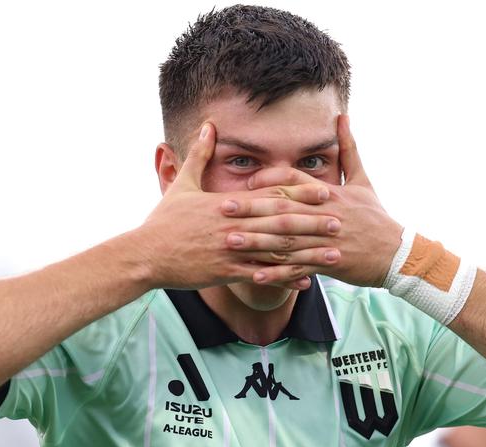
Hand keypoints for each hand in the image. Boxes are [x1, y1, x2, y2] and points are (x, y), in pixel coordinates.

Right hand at [137, 122, 342, 289]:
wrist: (145, 254)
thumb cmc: (164, 220)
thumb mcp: (181, 184)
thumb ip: (199, 155)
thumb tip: (208, 125)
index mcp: (227, 203)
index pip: (270, 196)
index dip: (299, 193)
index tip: (325, 191)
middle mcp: (234, 226)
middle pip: (280, 223)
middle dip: (312, 222)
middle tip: (340, 222)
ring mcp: (232, 251)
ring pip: (276, 251)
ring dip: (306, 253)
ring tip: (332, 254)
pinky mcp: (226, 273)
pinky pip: (261, 276)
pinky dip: (284, 279)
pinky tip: (305, 281)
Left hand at [221, 115, 402, 287]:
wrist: (397, 253)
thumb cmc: (376, 216)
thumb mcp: (364, 180)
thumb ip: (349, 149)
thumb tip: (342, 117)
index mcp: (330, 193)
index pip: (296, 181)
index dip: (270, 180)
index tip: (246, 183)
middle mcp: (324, 215)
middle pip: (283, 210)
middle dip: (251, 209)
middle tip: (223, 208)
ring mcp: (325, 241)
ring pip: (286, 241)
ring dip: (256, 242)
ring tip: (230, 242)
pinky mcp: (328, 263)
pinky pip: (298, 269)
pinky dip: (277, 274)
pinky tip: (255, 276)